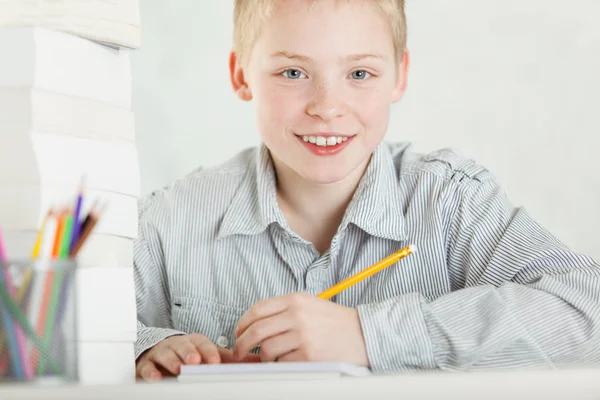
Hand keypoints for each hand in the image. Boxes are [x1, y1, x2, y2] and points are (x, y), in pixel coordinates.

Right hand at [136, 334, 260, 380]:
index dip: (208, 351)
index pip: (203, 343)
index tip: (214, 361)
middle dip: (190, 353)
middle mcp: (178, 344)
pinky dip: (150, 372)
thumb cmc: (191, 355)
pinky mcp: (147, 364)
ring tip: (179, 368)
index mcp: (195, 341)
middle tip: (195, 361)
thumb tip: (259, 361)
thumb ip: (233, 360)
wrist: (160, 353)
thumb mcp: (211, 355)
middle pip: (184, 346)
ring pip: (166, 355)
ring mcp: (162, 353)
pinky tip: (155, 378)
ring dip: (172, 361)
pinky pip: (147, 367)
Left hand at [233, 293, 368, 365]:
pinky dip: (280, 365)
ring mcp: (303, 336)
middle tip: (240, 351)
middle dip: (242, 344)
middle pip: (257, 330)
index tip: (238, 332)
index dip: (242, 323)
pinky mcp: (309, 355)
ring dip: (264, 357)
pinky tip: (288, 361)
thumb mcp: (309, 305)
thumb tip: (253, 324)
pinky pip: (282, 363)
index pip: (257, 310)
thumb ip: (283, 309)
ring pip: (267, 350)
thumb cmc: (334, 322)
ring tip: (271, 358)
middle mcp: (297, 315)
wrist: (363, 334)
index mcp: (295, 300)